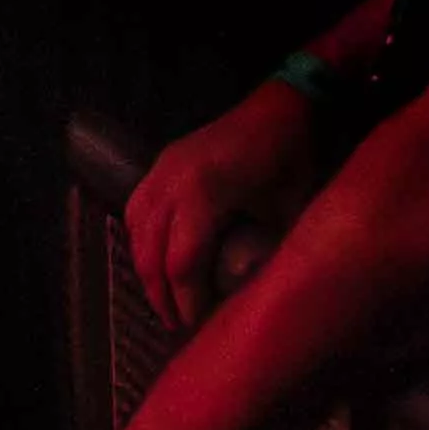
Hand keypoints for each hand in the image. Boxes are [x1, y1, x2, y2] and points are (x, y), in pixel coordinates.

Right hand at [123, 79, 336, 329]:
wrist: (286, 103)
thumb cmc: (292, 158)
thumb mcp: (288, 212)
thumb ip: (267, 256)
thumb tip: (253, 301)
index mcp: (204, 192)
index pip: (181, 263)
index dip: (186, 300)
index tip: (196, 326)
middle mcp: (173, 179)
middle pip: (150, 250)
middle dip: (160, 292)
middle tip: (176, 324)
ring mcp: (164, 165)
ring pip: (136, 228)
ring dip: (146, 266)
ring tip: (166, 297)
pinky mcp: (164, 159)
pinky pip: (138, 206)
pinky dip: (142, 237)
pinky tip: (158, 257)